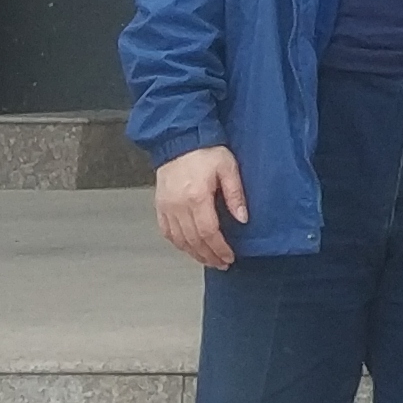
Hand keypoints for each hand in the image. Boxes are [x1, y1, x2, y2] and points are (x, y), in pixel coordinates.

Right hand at [153, 147, 247, 268]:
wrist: (180, 139)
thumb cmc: (205, 151)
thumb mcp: (228, 167)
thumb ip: (236, 194)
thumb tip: (243, 218)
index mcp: (197, 197)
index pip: (209, 232)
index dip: (220, 248)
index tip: (229, 257)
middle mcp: (179, 206)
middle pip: (194, 240)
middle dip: (209, 255)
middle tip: (222, 263)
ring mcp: (167, 207)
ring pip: (180, 240)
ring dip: (195, 253)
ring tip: (208, 260)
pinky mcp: (160, 206)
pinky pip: (167, 232)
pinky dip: (178, 243)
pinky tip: (188, 248)